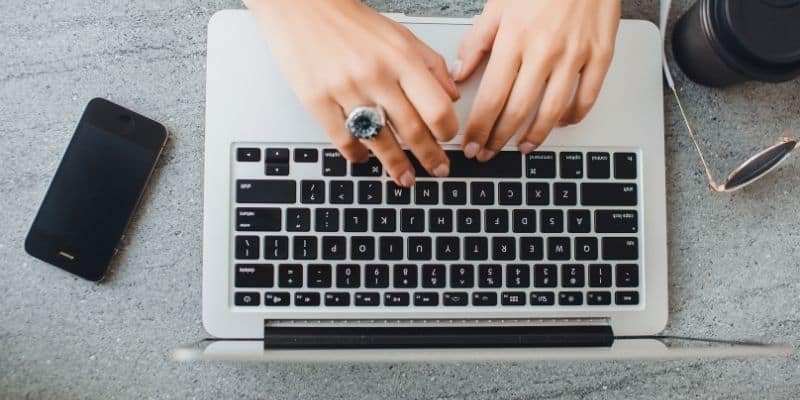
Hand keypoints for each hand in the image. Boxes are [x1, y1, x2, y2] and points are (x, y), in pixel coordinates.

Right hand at [245, 0, 459, 185]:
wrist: (301, 6)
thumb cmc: (351, 21)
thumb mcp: (401, 35)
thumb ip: (431, 65)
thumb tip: (451, 96)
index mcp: (401, 57)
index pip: (436, 108)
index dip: (447, 132)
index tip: (448, 141)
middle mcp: (375, 74)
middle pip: (412, 130)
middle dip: (429, 157)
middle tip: (437, 170)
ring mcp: (345, 89)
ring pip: (379, 141)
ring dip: (396, 166)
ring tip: (405, 177)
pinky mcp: (316, 100)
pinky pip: (343, 139)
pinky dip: (357, 155)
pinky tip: (364, 158)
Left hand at [453, 0, 620, 160]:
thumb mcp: (499, 3)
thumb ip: (477, 41)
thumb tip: (459, 73)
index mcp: (515, 38)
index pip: (491, 97)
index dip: (479, 128)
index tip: (471, 143)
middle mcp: (545, 50)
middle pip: (518, 111)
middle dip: (499, 139)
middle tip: (488, 152)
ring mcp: (575, 55)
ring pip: (552, 111)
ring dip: (535, 136)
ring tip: (522, 147)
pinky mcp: (601, 54)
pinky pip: (587, 97)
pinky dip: (572, 116)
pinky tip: (560, 122)